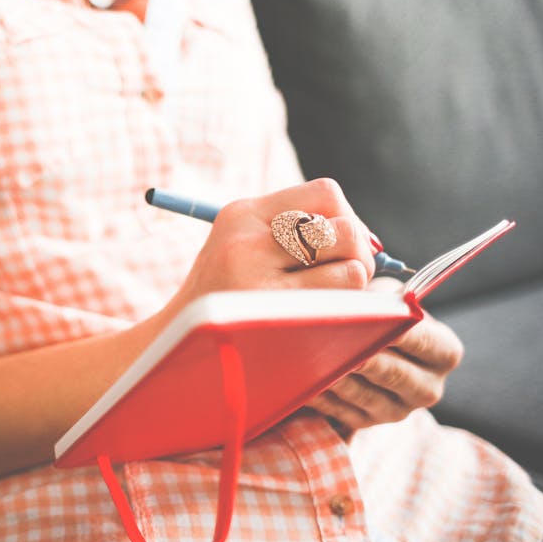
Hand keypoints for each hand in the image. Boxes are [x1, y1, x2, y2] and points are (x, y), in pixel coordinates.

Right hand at [162, 178, 376, 318]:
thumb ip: (294, 234)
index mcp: (241, 214)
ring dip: (354, 289)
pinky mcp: (268, 319)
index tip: (340, 246)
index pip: (326, 193)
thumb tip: (371, 243)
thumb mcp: (240, 248)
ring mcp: (256, 281)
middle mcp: (247, 240)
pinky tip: (325, 322)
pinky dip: (347, 314)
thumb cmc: (220, 299)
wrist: (171, 348)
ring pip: (351, 268)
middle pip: (345, 228)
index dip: (347, 218)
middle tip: (349, 279)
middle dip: (359, 254)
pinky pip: (340, 307)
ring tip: (333, 302)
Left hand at [308, 307, 463, 429]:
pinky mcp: (368, 423)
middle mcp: (428, 388)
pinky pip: (342, 412)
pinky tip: (305, 382)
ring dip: (339, 378)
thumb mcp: (391, 300)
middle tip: (340, 344)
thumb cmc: (383, 314)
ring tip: (316, 362)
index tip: (378, 320)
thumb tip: (365, 302)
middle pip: (396, 374)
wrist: (373, 346)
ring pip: (365, 396)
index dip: (400, 331)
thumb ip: (385, 301)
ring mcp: (398, 411)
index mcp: (444, 354)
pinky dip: (323, 397)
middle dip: (366, 358)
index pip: (425, 342)